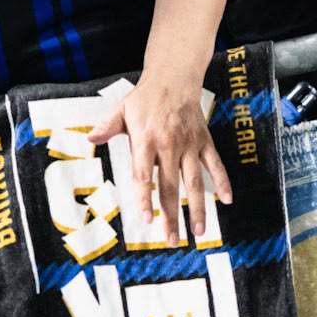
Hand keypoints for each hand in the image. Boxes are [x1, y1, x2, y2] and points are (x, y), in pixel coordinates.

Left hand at [90, 69, 231, 243]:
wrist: (174, 76)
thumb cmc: (145, 98)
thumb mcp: (121, 109)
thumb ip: (106, 126)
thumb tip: (89, 138)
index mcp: (146, 139)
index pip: (144, 175)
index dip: (145, 198)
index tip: (147, 220)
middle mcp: (169, 144)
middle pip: (170, 186)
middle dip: (171, 215)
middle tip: (172, 241)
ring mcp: (189, 143)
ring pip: (194, 180)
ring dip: (197, 207)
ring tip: (198, 232)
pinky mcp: (204, 140)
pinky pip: (215, 163)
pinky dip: (222, 181)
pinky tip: (226, 200)